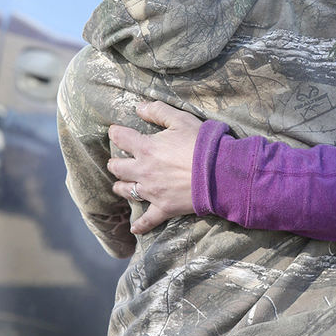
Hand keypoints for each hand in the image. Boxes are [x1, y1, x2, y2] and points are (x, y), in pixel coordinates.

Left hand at [108, 101, 202, 233]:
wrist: (220, 173)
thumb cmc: (202, 144)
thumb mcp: (182, 119)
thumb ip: (158, 111)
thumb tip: (139, 107)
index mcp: (146, 147)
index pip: (121, 138)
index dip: (116, 133)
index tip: (115, 132)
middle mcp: (143, 170)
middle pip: (117, 167)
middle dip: (115, 162)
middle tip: (118, 160)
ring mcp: (152, 191)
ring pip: (126, 191)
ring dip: (121, 186)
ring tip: (122, 184)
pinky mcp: (164, 208)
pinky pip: (147, 220)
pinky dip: (140, 225)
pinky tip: (134, 228)